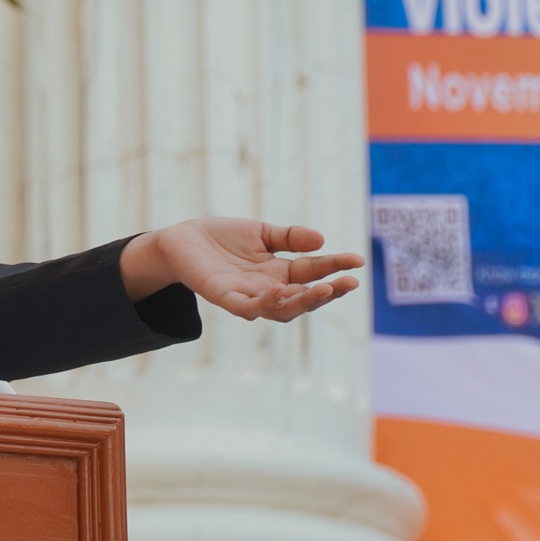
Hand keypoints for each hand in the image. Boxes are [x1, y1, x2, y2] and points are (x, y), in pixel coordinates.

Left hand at [119, 218, 361, 321]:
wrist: (181, 240)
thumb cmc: (221, 238)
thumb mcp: (260, 232)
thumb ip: (289, 237)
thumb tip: (322, 240)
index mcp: (280, 272)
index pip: (314, 272)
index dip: (335, 267)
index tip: (358, 261)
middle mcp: (269, 288)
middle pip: (304, 296)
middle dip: (328, 292)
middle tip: (348, 283)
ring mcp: (248, 295)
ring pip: (281, 308)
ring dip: (303, 301)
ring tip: (324, 289)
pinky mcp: (225, 297)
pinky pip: (247, 307)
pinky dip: (263, 303)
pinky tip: (277, 291)